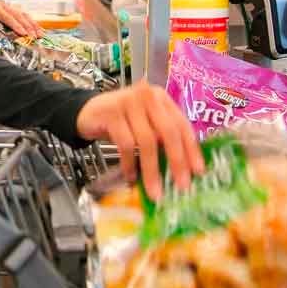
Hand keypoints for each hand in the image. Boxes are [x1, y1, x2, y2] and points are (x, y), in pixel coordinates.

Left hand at [0, 0, 42, 37]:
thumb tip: (9, 41)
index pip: (6, 16)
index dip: (15, 25)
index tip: (23, 34)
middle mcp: (2, 4)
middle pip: (18, 15)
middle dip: (27, 27)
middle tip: (34, 37)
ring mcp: (8, 6)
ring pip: (23, 15)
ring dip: (33, 25)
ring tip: (40, 35)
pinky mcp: (13, 10)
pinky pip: (25, 16)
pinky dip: (32, 24)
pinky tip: (39, 30)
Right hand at [75, 82, 204, 200]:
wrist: (88, 113)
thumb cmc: (122, 122)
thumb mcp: (145, 124)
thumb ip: (162, 138)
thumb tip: (183, 169)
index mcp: (162, 99)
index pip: (182, 124)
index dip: (192, 149)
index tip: (198, 171)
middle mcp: (148, 96)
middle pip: (168, 132)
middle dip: (176, 161)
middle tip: (181, 186)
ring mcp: (129, 103)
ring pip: (147, 141)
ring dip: (151, 170)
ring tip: (154, 191)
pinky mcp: (112, 113)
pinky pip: (126, 145)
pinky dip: (130, 164)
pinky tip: (131, 177)